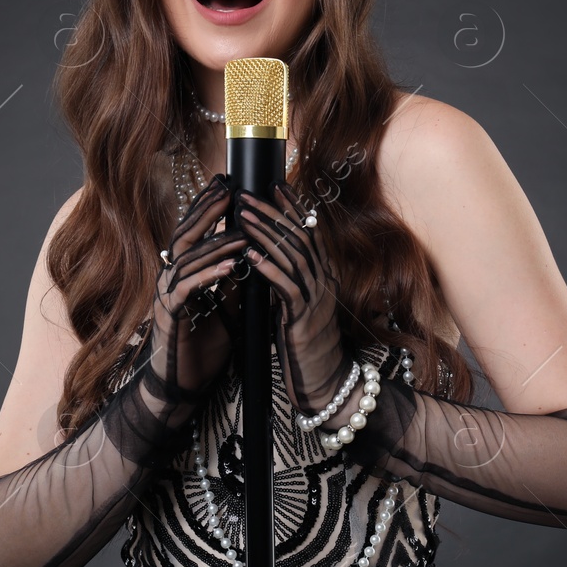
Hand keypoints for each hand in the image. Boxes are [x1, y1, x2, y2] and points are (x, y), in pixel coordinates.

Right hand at [145, 173, 248, 400]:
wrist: (185, 383)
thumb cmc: (205, 345)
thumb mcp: (227, 306)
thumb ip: (234, 280)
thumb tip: (254, 254)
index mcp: (183, 272)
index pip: (194, 231)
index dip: (209, 207)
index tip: (229, 184)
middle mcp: (170, 277)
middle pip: (185, 234)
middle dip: (208, 211)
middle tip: (229, 189)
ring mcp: (167, 295)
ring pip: (188, 258)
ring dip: (217, 243)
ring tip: (243, 230)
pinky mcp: (169, 315)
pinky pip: (188, 288)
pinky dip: (210, 274)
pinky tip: (231, 266)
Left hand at [238, 178, 348, 413]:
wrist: (324, 381)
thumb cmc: (307, 344)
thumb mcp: (298, 305)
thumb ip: (289, 280)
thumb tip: (269, 257)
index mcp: (323, 275)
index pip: (309, 231)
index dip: (293, 206)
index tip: (274, 185)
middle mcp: (323, 281)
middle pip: (298, 236)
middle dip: (271, 213)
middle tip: (247, 195)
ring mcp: (315, 298)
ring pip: (291, 256)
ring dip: (265, 233)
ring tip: (242, 217)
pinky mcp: (303, 318)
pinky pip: (285, 286)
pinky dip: (267, 268)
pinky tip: (249, 255)